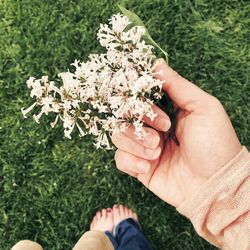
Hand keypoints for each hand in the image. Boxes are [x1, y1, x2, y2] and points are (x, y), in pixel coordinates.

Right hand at [112, 59, 241, 206]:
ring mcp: (143, 147)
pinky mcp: (139, 166)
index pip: (139, 95)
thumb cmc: (214, 143)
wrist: (215, 184)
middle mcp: (151, 127)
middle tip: (163, 129)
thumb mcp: (202, 106)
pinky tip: (147, 165)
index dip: (136, 94)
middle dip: (141, 120)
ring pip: (118, 135)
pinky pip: (120, 158)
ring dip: (136, 142)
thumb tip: (156, 63)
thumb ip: (177, 85)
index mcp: (165, 110)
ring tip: (157, 151)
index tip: (141, 96)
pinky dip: (130, 160)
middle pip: (124, 114)